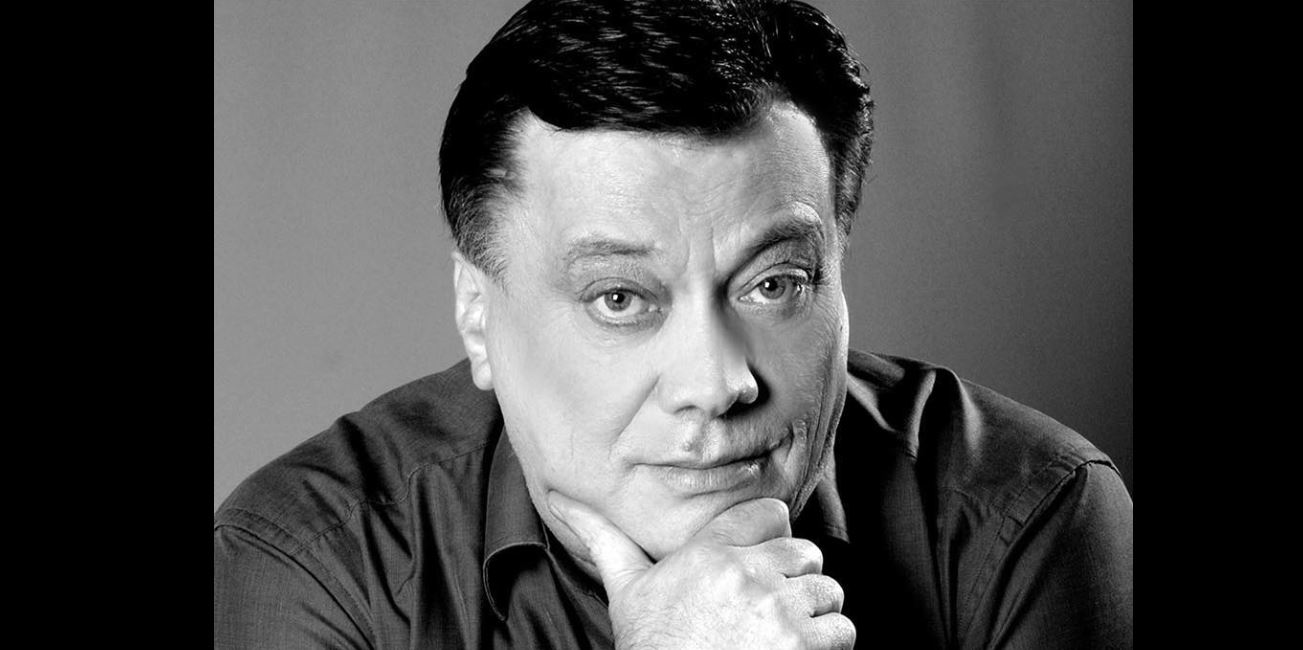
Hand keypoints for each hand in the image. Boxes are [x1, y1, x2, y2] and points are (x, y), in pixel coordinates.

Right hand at [546, 493, 855, 648]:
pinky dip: (828, 649)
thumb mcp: (627, 593)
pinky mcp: (801, 644)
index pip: (773, 515)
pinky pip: (841, 631)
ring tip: (782, 639)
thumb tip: (563, 499)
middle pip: (807, 553)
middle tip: (771, 613)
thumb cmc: (653, 649)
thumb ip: (604, 540)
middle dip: (797, 583)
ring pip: (829, 593)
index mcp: (708, 553)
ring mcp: (776, 609)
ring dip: (814, 618)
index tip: (764, 568)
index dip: (774, 541)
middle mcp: (744, 572)